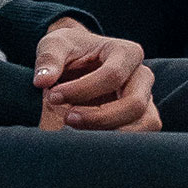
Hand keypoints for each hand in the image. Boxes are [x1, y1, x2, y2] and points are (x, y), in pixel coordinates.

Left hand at [34, 21, 160, 130]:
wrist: (78, 60)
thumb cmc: (69, 50)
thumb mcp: (55, 45)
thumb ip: (49, 59)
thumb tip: (42, 81)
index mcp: (126, 52)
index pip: (112, 75)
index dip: (82, 90)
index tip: (52, 96)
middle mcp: (142, 76)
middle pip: (134, 104)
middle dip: (99, 118)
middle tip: (67, 119)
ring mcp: (145, 99)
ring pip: (144, 124)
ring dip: (110, 134)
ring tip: (77, 131)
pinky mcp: (141, 118)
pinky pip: (140, 137)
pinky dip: (115, 142)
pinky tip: (87, 138)